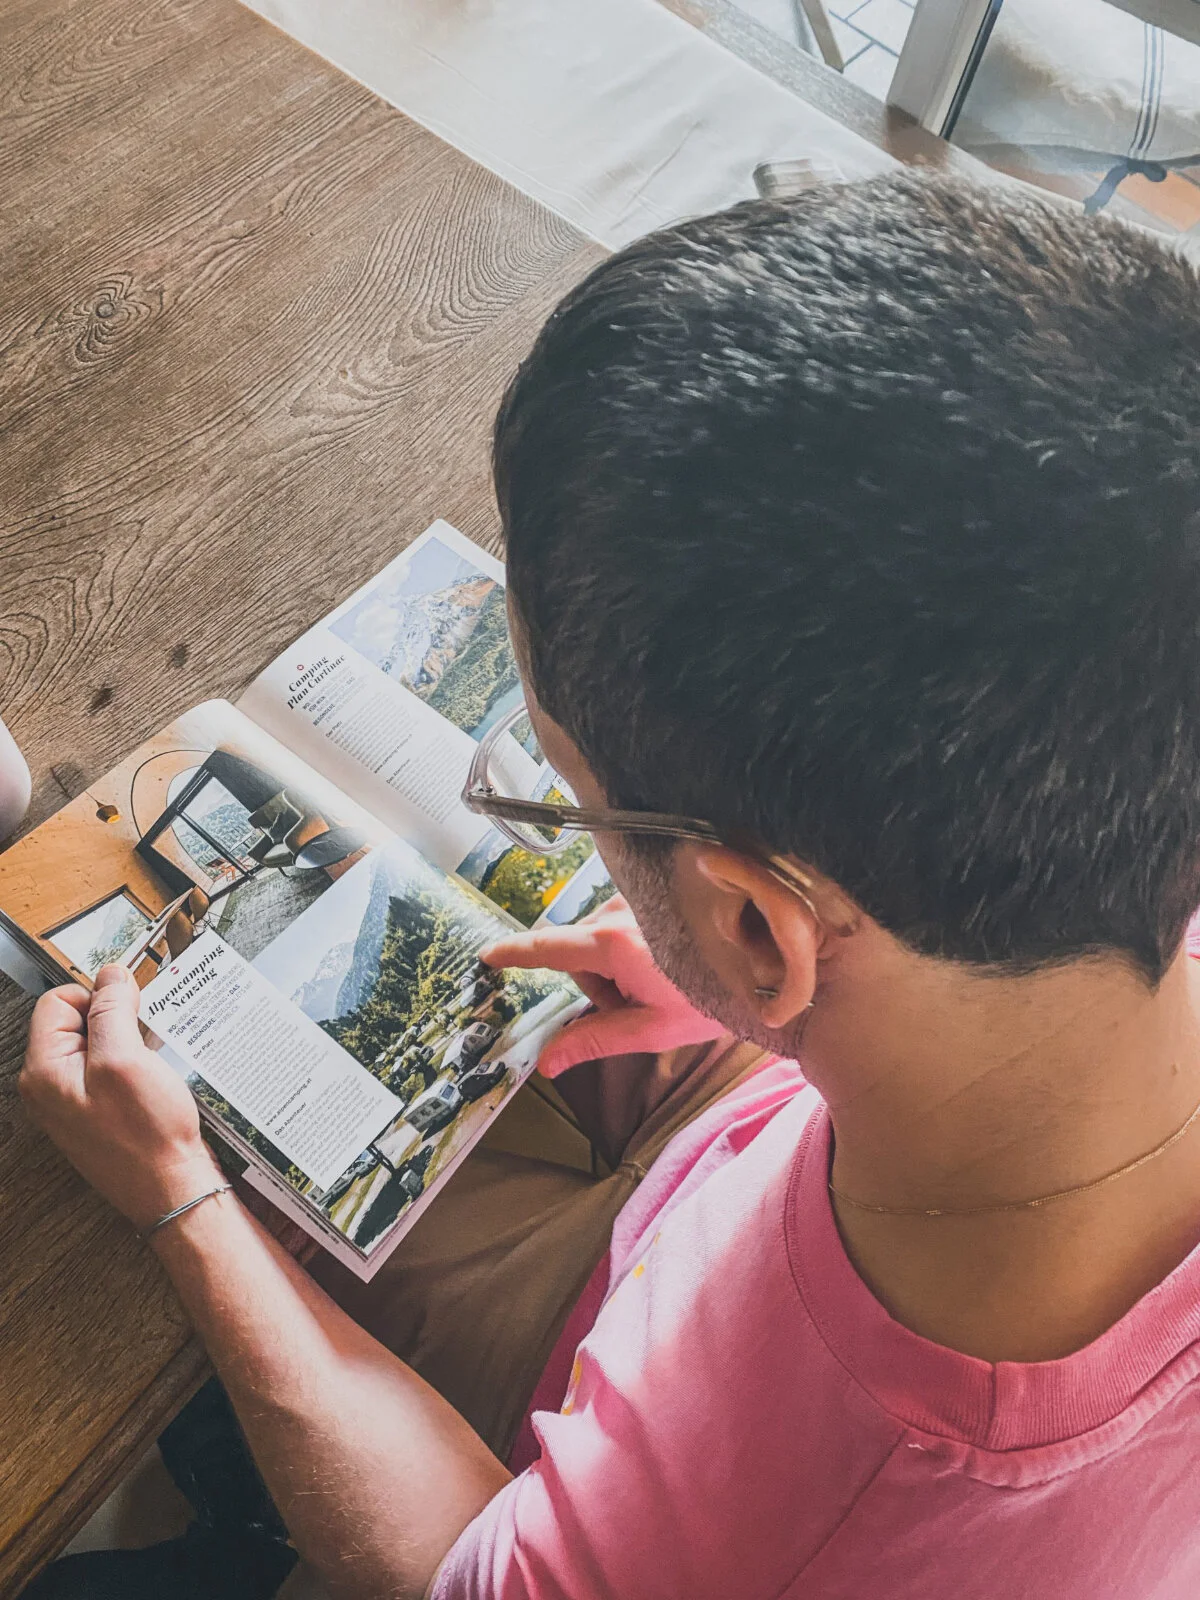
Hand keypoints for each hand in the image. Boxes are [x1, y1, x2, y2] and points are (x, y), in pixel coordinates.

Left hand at [20, 965, 222, 1230]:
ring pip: (100, 1043)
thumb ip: (111, 1010)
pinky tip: (154, 1082)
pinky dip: (136, 1064)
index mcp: (44, 1071)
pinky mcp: (99, 1111)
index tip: (129, 1011)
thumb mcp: (125, 1059)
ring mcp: (75, 1100)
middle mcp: (52, 1085)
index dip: (97, 997)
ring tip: (151, 1067)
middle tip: (142, 1044)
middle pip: (78, 1020)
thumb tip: (110, 974)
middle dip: (116, 1020)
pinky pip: (112, 1068)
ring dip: (130, 1043)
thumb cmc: (148, 1137)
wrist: (172, 1190)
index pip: (58, 1001)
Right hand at [481, 895, 723, 1076]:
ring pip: (598, 938)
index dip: (515, 952)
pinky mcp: (651, 896)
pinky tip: (662, 963)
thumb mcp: (651, 1029)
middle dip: (595, 980)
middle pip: (577, 949)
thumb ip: (594, 1040)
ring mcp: (636, 899)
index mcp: (613, 944)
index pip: (549, 946)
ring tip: (657, 984)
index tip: (487, 955)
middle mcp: (618, 911)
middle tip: (635, 1004)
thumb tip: (547, 1063)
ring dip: (614, 964)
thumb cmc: (712, 999)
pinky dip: (628, 947)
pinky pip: (619, 923)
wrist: (766, 965)